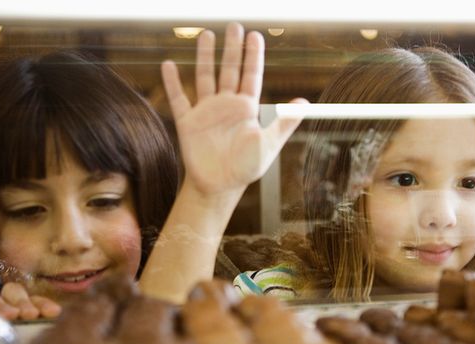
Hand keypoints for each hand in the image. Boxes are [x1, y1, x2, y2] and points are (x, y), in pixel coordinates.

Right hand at [0, 282, 60, 319]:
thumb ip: (43, 332)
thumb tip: (58, 322)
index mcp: (23, 309)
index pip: (35, 299)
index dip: (44, 304)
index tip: (53, 312)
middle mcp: (3, 305)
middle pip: (12, 293)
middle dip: (22, 302)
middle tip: (29, 314)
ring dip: (0, 305)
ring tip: (9, 316)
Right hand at [160, 22, 305, 199]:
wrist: (219, 187)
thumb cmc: (246, 168)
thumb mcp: (269, 144)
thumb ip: (284, 123)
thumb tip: (304, 103)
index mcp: (246, 108)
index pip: (251, 75)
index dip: (253, 56)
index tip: (255, 36)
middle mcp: (226, 105)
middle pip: (229, 70)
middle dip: (232, 49)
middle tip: (234, 26)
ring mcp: (206, 111)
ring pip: (205, 77)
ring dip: (204, 57)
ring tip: (206, 35)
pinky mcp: (188, 122)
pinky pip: (179, 98)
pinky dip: (173, 82)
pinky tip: (169, 65)